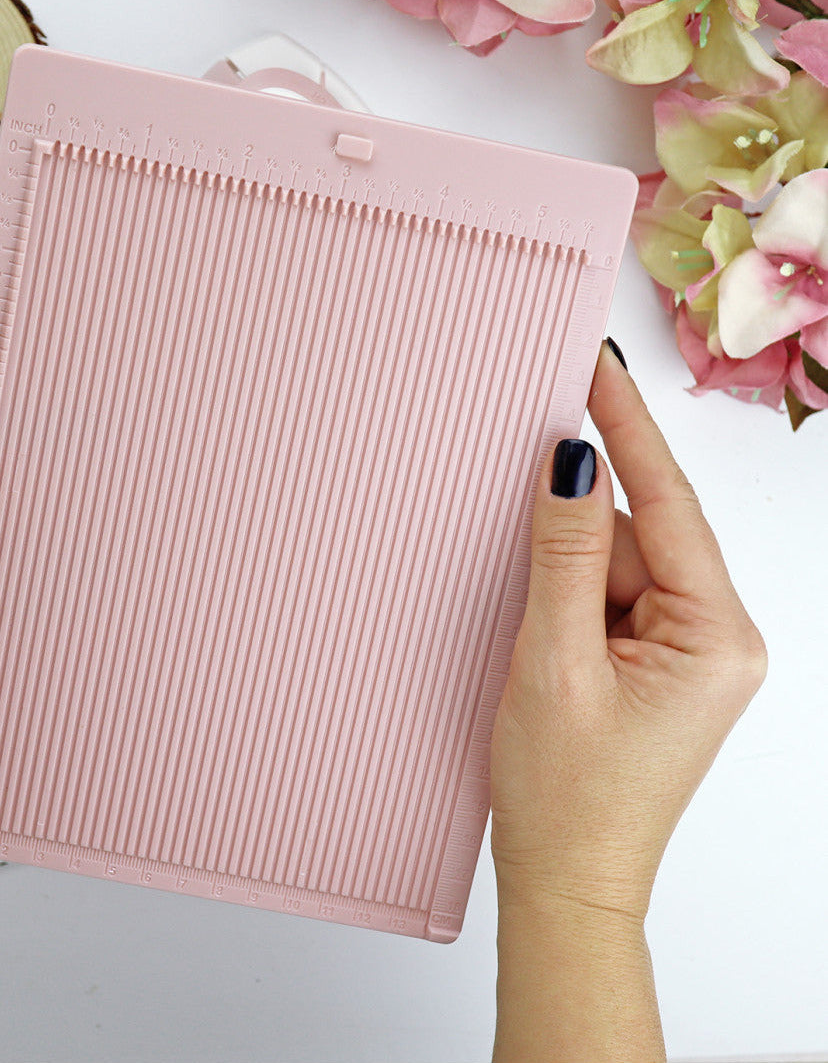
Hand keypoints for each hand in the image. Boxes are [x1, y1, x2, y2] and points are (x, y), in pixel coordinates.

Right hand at [490, 340, 766, 1061]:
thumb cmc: (567, 794)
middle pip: (640, 535)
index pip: (671, 504)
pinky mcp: (654, 663)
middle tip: (530, 528)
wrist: (566, 878)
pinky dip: (568, 595)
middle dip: (576, 531)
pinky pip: (610, 596)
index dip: (628, 430)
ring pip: (618, 565)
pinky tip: (539, 627)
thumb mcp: (554, 661)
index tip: (599, 368)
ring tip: (533, 636)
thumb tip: (573, 463)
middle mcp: (716, 637)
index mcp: (715, 636)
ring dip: (564, 574)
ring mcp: (686, 651)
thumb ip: (565, 553)